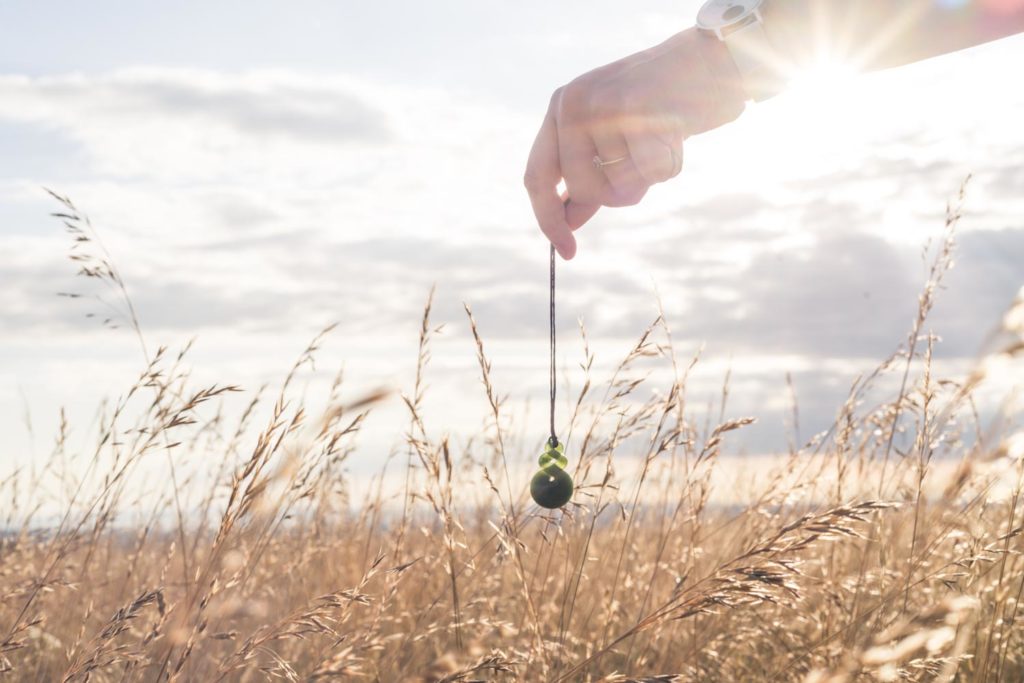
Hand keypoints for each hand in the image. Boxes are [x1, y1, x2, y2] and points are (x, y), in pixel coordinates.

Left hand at [524, 27, 746, 258]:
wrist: (708, 60)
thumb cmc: (661, 105)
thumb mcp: (613, 139)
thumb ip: (588, 177)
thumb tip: (566, 222)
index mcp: (560, 109)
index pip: (537, 177)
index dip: (549, 220)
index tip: (566, 253)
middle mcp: (572, 104)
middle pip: (581, 189)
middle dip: (616, 195)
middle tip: (643, 171)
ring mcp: (601, 104)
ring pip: (618, 185)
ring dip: (649, 177)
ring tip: (664, 141)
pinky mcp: (636, 107)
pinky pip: (651, 172)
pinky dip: (671, 165)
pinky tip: (678, 137)